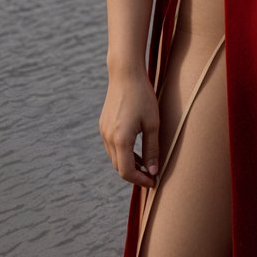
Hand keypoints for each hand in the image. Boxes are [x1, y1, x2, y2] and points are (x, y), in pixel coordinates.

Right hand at [99, 71, 160, 187]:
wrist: (125, 74)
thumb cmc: (142, 97)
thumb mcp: (152, 123)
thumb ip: (152, 149)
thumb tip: (153, 171)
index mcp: (120, 139)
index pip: (127, 172)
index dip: (140, 180)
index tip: (153, 181)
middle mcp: (108, 137)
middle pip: (119, 167)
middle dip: (135, 174)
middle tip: (152, 175)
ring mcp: (103, 131)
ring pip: (114, 158)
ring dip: (128, 164)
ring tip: (145, 164)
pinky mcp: (103, 125)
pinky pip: (111, 147)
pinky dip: (123, 153)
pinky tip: (135, 150)